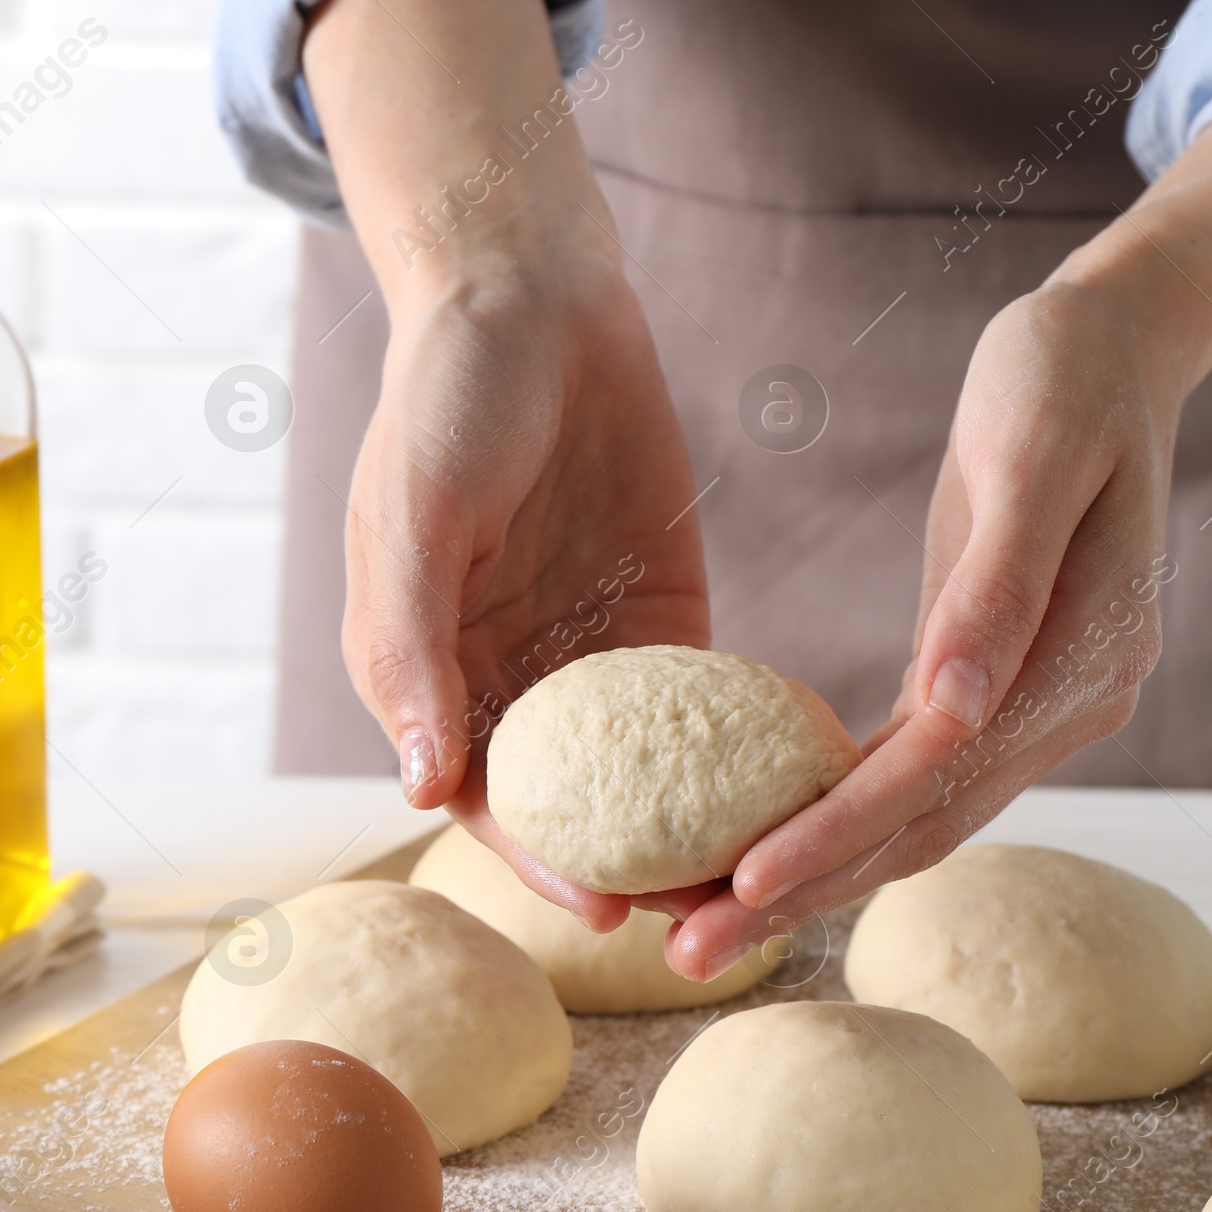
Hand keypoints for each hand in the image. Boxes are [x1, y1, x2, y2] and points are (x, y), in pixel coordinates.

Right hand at [302, 0, 708, 926]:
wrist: (530, 295)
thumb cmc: (448, 396)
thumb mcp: (414, 514)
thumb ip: (409, 645)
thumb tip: (423, 788)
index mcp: (432, 674)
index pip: (489, 801)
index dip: (543, 861)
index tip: (610, 906)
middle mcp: (509, 683)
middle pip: (575, 810)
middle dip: (637, 868)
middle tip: (712, 916)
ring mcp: (588, 657)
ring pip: (645, 779)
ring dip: (695, 831)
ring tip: (770, 873)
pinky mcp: (662, 619)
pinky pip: (702, 707)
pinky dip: (739, 753)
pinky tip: (803, 783)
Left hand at [663, 103, 1211, 977]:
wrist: (1113, 346)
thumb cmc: (1062, 381)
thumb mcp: (1028, 462)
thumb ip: (994, 590)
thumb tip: (950, 708)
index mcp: (1076, 666)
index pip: (933, 780)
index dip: (832, 837)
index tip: (736, 888)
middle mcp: (1064, 707)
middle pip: (916, 827)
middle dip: (799, 889)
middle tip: (685, 954)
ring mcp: (1034, 704)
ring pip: (908, 817)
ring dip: (806, 871)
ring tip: (695, 921)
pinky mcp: (994, 685)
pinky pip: (906, 772)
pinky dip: (832, 812)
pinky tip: (754, 839)